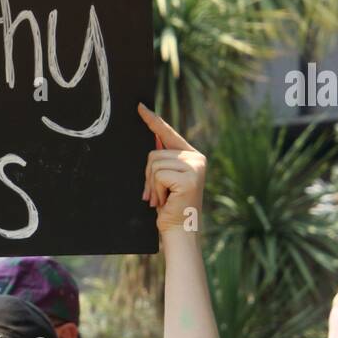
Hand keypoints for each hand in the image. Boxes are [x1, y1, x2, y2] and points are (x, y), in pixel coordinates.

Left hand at [138, 103, 205, 234]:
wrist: (180, 230)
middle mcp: (197, 158)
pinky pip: (158, 174)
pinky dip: (157, 189)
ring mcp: (195, 167)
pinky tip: (166, 200)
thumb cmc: (170, 207)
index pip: (168, 133)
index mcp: (192, 156)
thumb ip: (161, 161)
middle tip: (156, 194)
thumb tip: (150, 139)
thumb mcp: (164, 180)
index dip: (153, 121)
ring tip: (162, 198)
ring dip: (152, 184)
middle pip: (154, 152)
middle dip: (148, 175)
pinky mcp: (189, 177)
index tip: (140, 107)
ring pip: (154, 163)